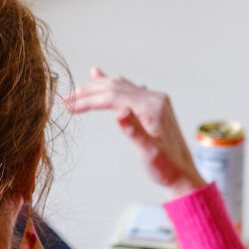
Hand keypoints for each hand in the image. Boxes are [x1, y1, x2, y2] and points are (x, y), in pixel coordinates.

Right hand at [65, 67, 204, 198]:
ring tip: (76, 91)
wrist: (182, 174)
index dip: (88, 100)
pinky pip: (126, 89)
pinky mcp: (152, 104)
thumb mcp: (149, 152)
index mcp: (152, 107)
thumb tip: (118, 111)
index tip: (70, 105)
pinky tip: (98, 74)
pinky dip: (109, 84)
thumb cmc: (165, 167)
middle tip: (66, 99)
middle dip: (88, 91)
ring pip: (118, 85)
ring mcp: (154, 99)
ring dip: (96, 87)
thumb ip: (133, 130)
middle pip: (114, 87)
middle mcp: (154, 98)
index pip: (112, 97)